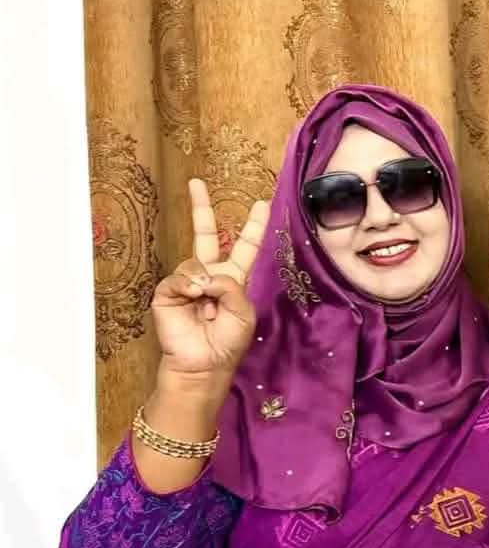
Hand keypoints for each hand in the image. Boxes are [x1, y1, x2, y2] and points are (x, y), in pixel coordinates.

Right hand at [152, 180, 269, 388]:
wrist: (202, 364)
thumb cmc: (227, 342)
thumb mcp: (243, 312)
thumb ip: (232, 286)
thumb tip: (204, 274)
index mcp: (233, 280)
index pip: (244, 247)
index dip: (252, 227)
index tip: (261, 204)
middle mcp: (209, 275)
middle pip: (206, 234)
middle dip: (201, 208)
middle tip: (197, 183)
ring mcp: (187, 282)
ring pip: (196, 262)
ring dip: (205, 283)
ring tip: (206, 306)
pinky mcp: (167, 291)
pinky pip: (179, 276)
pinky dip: (188, 287)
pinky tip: (192, 298)